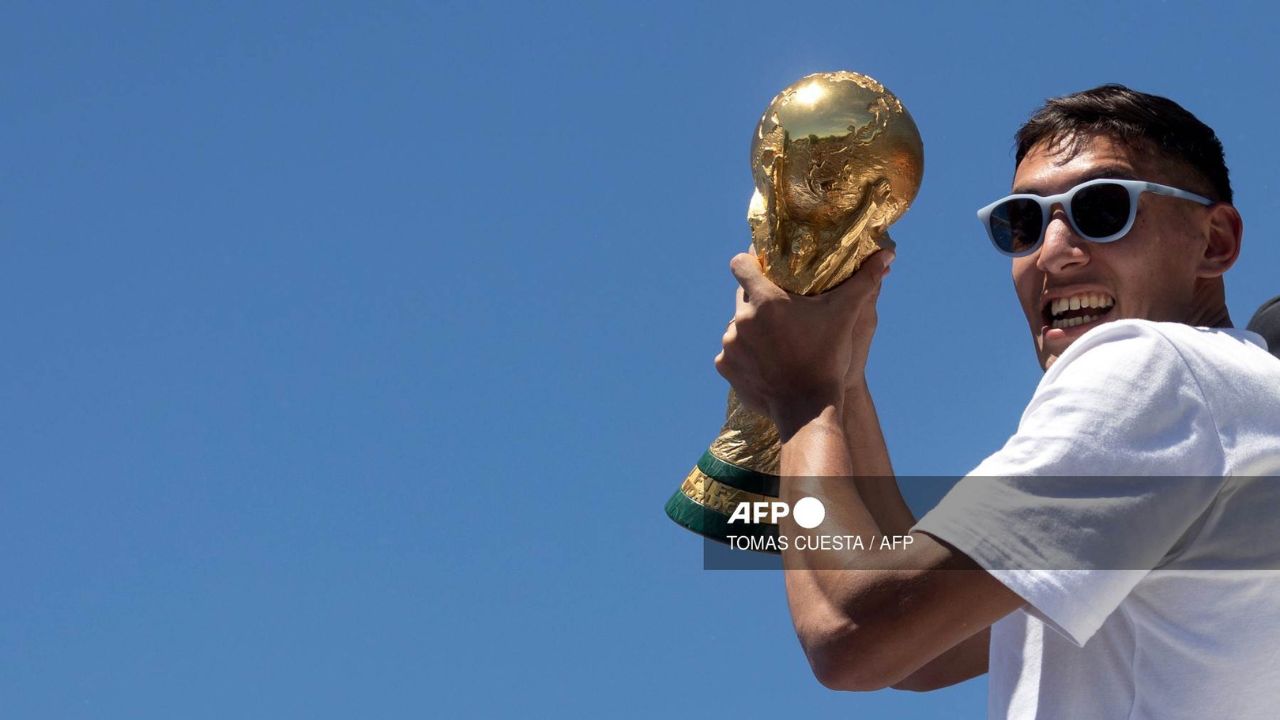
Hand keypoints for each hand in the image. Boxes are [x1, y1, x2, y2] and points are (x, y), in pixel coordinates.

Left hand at [715, 249, 893, 436]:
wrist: (807, 409)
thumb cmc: (828, 358)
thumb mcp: (846, 316)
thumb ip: (864, 281)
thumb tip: (887, 253)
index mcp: (764, 300)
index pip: (740, 264)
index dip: (750, 261)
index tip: (762, 266)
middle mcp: (740, 319)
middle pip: (742, 295)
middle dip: (758, 297)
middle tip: (782, 306)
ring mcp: (730, 344)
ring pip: (737, 325)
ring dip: (752, 328)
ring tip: (777, 339)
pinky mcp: (725, 366)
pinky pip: (731, 352)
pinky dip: (746, 354)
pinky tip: (766, 360)